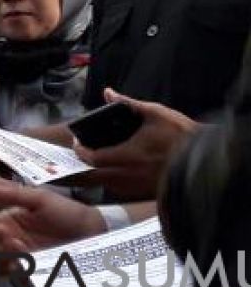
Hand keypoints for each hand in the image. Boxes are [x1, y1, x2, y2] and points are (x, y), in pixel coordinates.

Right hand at [0, 173, 104, 265]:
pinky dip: (13, 267)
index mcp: (4, 220)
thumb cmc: (65, 211)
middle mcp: (6, 240)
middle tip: (2, 233)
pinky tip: (25, 255)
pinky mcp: (31, 271)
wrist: (92, 231)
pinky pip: (12, 275)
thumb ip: (10, 194)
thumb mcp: (38, 198)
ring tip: (16, 244)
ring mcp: (18, 257)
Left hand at [72, 89, 199, 199]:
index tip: (78, 142)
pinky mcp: (147, 193)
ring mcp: (138, 188)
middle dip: (82, 166)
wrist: (209, 160)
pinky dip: (112, 180)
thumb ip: (128, 104)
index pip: (92, 158)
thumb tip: (109, 93)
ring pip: (106, 185)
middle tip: (80, 154)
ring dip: (96, 174)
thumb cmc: (182, 136)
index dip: (80, 151)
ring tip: (94, 159)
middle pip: (93, 177)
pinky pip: (121, 190)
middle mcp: (129, 176)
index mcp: (128, 156)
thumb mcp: (155, 113)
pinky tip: (115, 169)